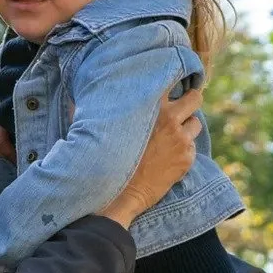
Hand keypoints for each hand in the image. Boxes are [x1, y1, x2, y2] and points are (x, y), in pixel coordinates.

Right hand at [99, 88, 201, 228]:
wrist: (118, 194)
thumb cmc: (105, 158)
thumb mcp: (98, 128)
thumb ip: (96, 108)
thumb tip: (76, 98)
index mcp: (151, 104)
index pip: (175, 77)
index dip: (176, 80)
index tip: (174, 83)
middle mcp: (170, 119)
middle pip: (196, 98)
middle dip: (190, 102)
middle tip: (181, 108)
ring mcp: (180, 140)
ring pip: (196, 123)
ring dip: (187, 126)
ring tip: (172, 135)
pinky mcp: (186, 159)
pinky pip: (191, 146)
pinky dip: (183, 148)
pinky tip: (167, 155)